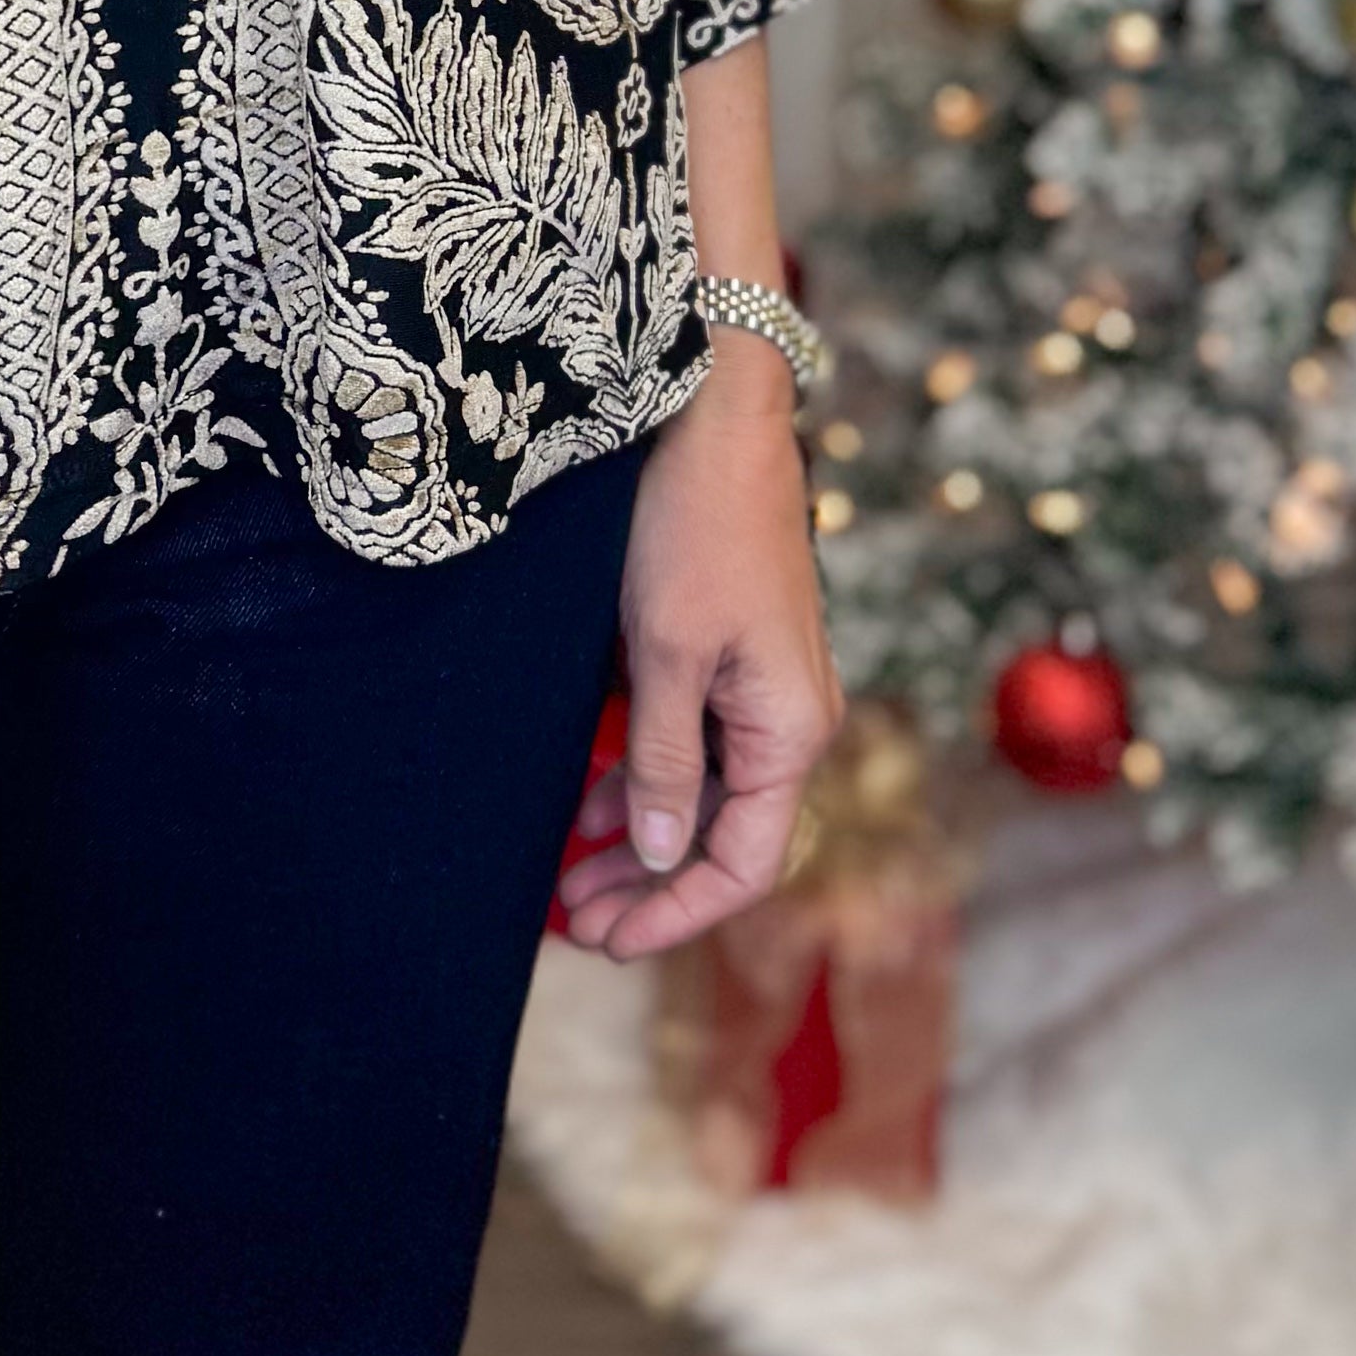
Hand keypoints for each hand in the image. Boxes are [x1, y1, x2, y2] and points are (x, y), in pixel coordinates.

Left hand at [554, 341, 840, 960]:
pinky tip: (588, 804)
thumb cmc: (692, 526)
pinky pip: (693, 744)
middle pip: (724, 837)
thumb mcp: (666, 653)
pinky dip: (643, 778)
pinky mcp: (732, 656)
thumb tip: (661, 855)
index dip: (677, 914)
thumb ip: (664, 761)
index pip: (744, 863)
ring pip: (704, 794)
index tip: (607, 942)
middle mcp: (788, 720)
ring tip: (566, 878)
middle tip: (570, 921)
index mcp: (790, 730)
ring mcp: (762, 688)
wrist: (714, 414)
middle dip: (648, 886)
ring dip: (638, 837)